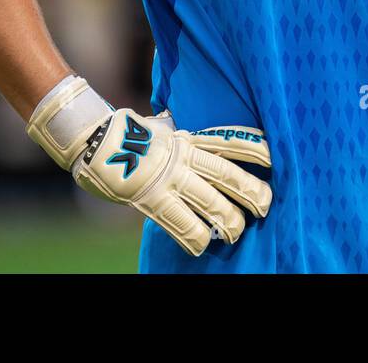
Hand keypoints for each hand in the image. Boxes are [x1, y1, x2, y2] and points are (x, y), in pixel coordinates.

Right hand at [73, 109, 271, 255]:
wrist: (93, 138)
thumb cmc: (124, 133)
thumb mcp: (157, 127)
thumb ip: (172, 130)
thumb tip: (172, 121)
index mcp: (188, 140)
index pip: (228, 142)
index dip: (254, 149)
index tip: (275, 158)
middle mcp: (185, 158)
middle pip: (229, 176)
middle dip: (252, 191)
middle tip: (266, 205)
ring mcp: (170, 179)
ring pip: (212, 203)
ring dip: (229, 221)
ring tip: (236, 232)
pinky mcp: (153, 200)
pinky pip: (183, 224)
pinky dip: (196, 238)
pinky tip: (202, 246)